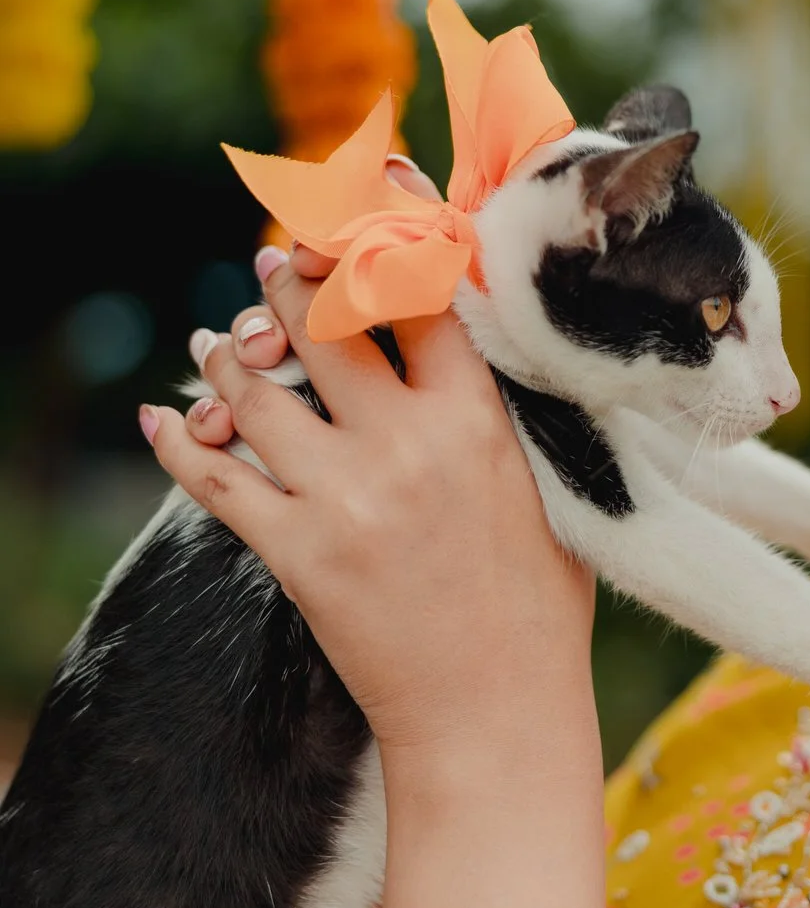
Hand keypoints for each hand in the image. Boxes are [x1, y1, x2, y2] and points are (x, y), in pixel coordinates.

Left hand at [141, 254, 596, 761]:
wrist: (495, 713)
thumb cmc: (537, 605)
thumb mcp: (548, 485)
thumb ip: (507, 410)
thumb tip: (476, 338)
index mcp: (477, 418)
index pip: (418, 292)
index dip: (384, 231)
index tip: (363, 194)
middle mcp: (405, 445)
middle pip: (323, 324)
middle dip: (289, 279)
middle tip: (274, 261)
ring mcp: (343, 498)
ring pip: (256, 392)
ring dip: (226, 354)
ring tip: (214, 340)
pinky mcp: (296, 554)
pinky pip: (215, 482)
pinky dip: (179, 445)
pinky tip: (162, 421)